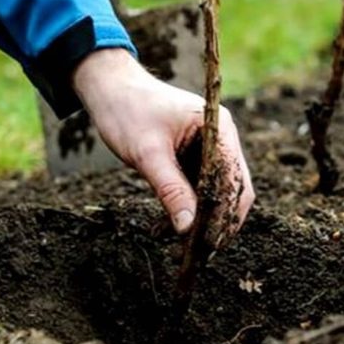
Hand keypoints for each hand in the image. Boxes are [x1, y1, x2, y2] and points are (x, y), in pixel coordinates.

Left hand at [72, 48, 254, 247]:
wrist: (109, 89)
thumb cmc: (128, 111)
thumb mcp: (147, 154)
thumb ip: (170, 190)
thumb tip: (188, 229)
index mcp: (217, 127)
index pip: (234, 178)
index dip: (225, 214)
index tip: (207, 243)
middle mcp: (221, 137)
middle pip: (232, 189)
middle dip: (216, 221)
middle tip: (195, 254)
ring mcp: (209, 147)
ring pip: (216, 193)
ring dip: (199, 219)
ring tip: (176, 246)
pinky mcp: (194, 156)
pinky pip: (199, 189)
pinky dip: (187, 208)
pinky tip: (165, 228)